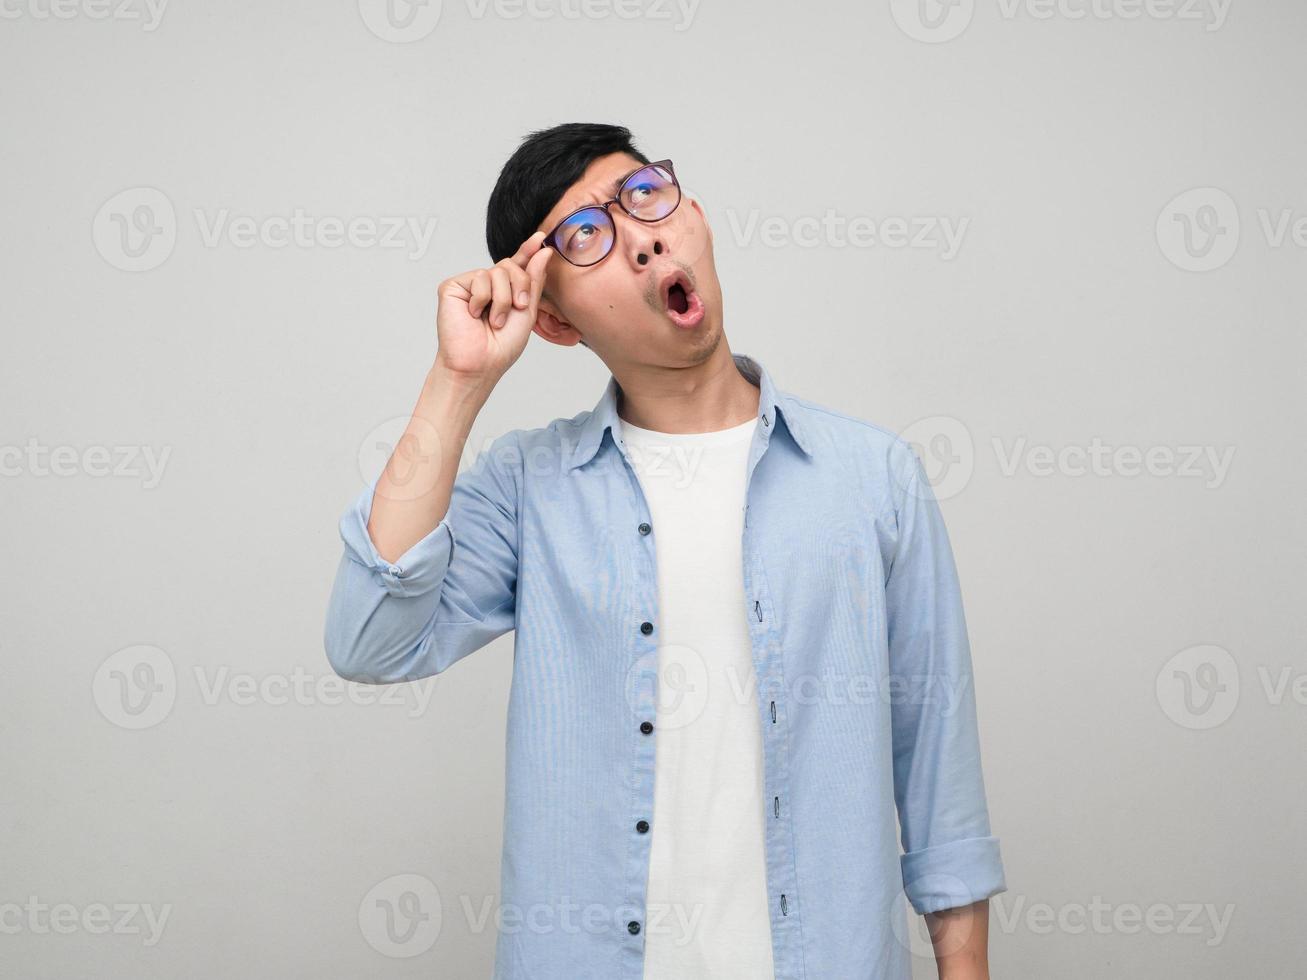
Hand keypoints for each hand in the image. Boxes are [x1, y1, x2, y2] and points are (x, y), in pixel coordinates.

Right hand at [433, 231, 553, 384]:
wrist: (480, 363)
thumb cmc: (501, 346)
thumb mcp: (527, 311)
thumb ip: (534, 280)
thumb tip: (543, 251)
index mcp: (505, 291)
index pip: (517, 266)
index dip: (528, 250)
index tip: (540, 238)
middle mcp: (487, 285)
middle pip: (510, 265)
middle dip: (520, 286)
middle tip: (517, 308)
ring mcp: (469, 285)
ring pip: (496, 271)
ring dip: (502, 299)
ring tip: (493, 321)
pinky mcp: (453, 286)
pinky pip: (478, 277)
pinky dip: (483, 299)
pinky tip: (474, 314)